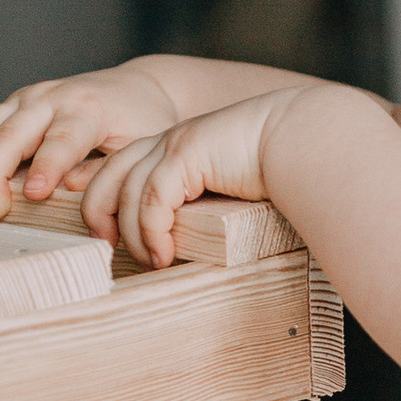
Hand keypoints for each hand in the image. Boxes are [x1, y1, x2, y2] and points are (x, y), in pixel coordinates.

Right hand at [0, 65, 178, 217]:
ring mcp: (28, 98)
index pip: (63, 139)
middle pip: (14, 132)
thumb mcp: (139, 146)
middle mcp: (53, 98)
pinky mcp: (13, 104)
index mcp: (88, 109)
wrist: (138, 89)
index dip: (48, 165)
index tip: (33, 195)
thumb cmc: (142, 125)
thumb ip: (107, 167)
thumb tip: (72, 191)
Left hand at [81, 95, 284, 271]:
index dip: (104, 204)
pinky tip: (165, 254)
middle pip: (107, 178)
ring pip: (129, 193)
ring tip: (153, 262)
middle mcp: (167, 142)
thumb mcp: (225, 190)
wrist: (301, 138)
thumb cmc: (275, 168)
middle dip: (98, 216)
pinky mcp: (188, 152)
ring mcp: (175, 144)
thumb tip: (182, 247)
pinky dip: (152, 231)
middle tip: (107, 250)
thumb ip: (199, 208)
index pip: (118, 172)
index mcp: (172, 148)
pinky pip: (154, 198)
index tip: (107, 238)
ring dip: (135, 235)